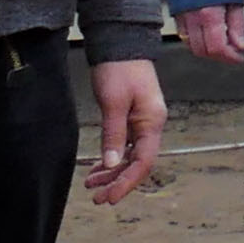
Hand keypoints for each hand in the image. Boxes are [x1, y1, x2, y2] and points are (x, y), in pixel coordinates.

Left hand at [86, 60, 164, 201]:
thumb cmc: (119, 69)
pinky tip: (97, 168)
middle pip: (138, 163)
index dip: (127, 182)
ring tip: (91, 184)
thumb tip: (112, 164)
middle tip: (97, 197)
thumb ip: (114, 135)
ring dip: (112, 172)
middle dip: (117, 181)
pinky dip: (111, 158)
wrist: (120, 44)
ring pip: (130, 156)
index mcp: (152, 122)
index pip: (143, 162)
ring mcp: (142, 121)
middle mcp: (151, 125)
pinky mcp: (132, 117)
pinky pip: (125, 145)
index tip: (109, 197)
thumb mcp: (114, 103)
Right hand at [172, 4, 243, 64]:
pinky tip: (207, 32)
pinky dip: (195, 39)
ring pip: (191, 45)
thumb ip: (237, 24)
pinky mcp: (175, 12)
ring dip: (206, 48)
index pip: (217, 48)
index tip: (240, 58)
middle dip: (219, 55)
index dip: (230, 57)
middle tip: (233, 51)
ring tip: (222, 40)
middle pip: (202, 51)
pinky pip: (182, 35)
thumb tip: (240, 46)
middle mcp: (192, 17)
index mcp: (209, 14)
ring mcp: (180, 16)